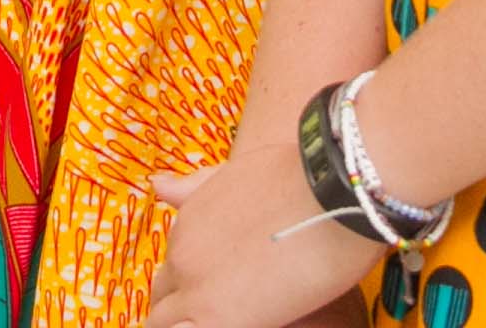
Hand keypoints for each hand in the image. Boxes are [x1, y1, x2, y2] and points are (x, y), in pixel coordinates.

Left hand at [144, 147, 377, 327]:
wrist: (327, 193)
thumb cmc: (296, 179)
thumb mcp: (234, 173)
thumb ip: (194, 187)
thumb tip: (158, 185)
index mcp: (185, 222)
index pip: (172, 267)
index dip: (188, 282)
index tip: (212, 289)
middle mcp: (182, 255)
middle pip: (164, 296)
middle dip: (181, 307)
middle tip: (214, 309)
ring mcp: (196, 290)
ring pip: (166, 322)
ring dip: (185, 322)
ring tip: (218, 317)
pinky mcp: (217, 319)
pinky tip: (228, 324)